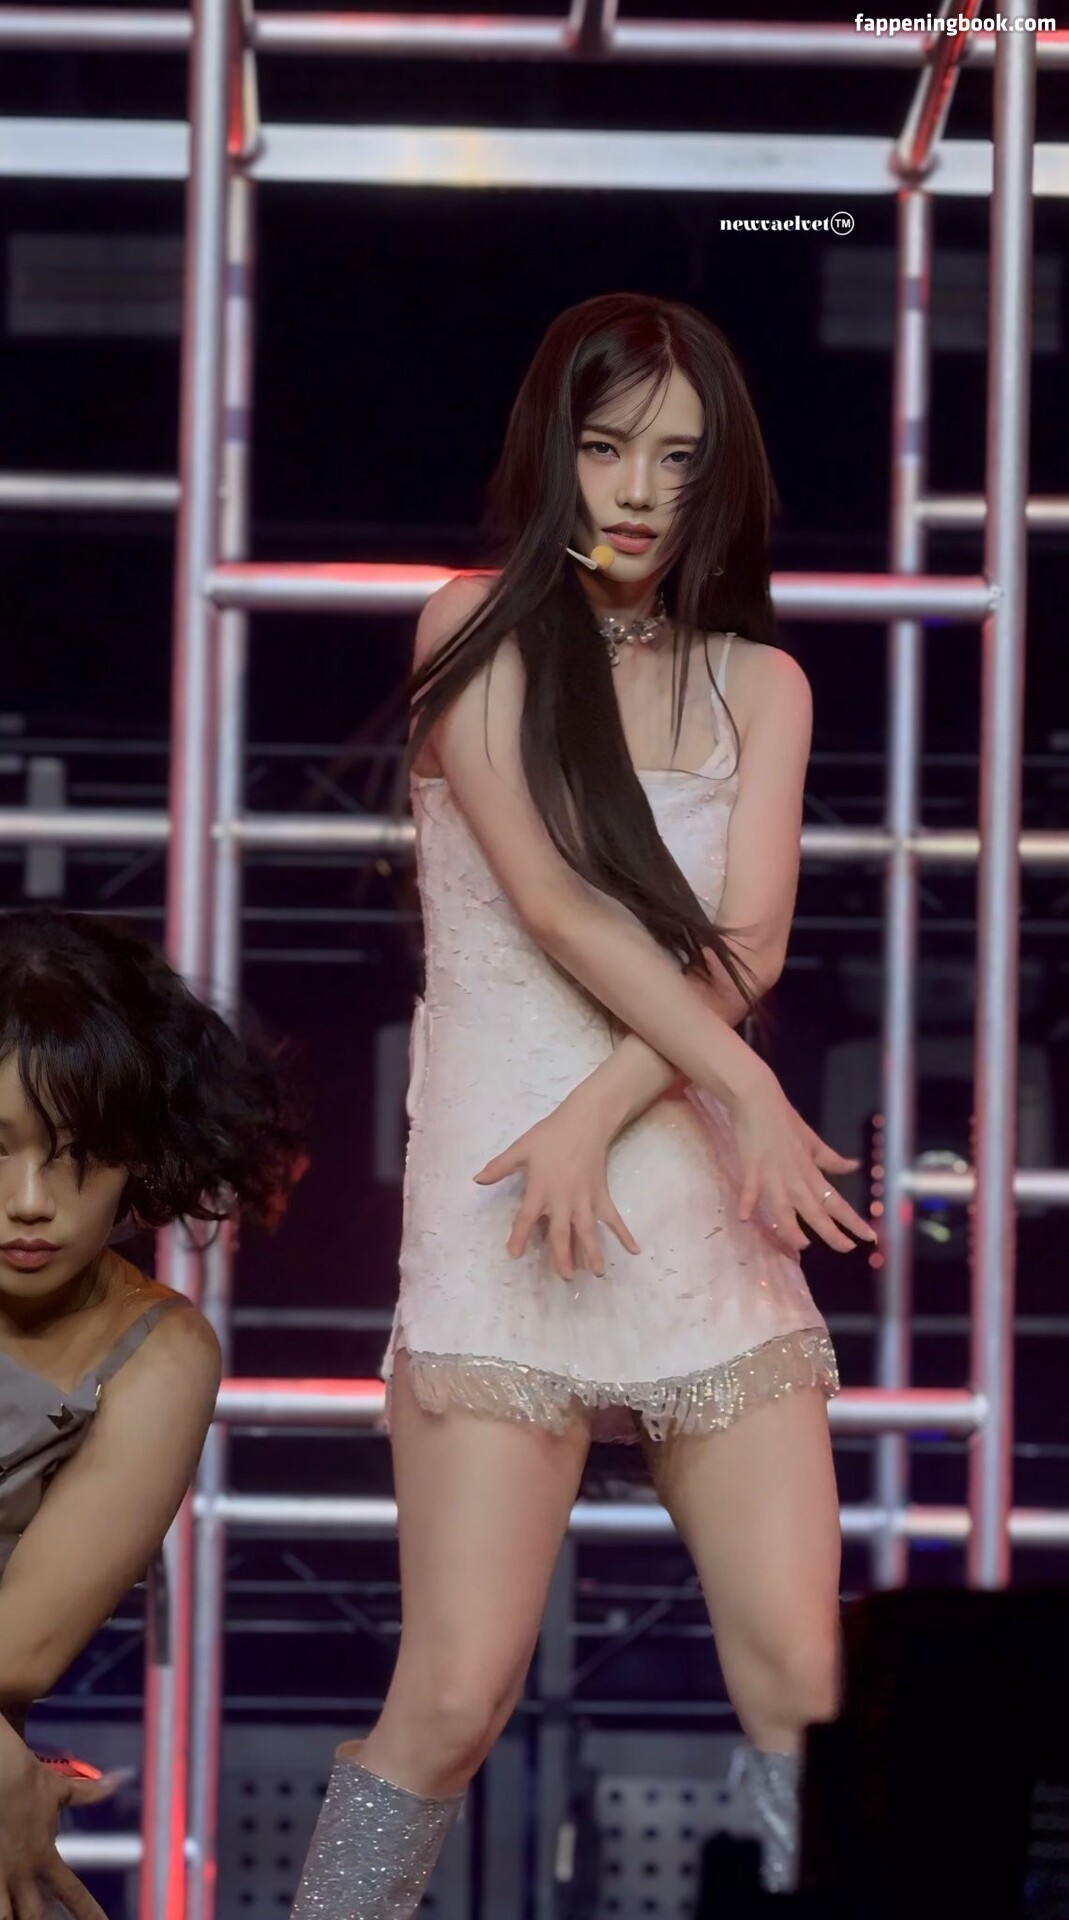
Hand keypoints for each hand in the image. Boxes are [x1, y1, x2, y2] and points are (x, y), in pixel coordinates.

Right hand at [0, 1733, 121, 1919]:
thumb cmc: (28, 1781)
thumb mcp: (62, 1789)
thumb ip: (90, 1794)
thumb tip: (117, 1780)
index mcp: (44, 1856)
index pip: (72, 1893)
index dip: (88, 1912)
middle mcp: (22, 1871)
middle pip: (34, 1916)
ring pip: (6, 1916)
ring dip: (13, 1916)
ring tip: (18, 1916)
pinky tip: (3, 1906)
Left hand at [473, 1097, 640, 1280]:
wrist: (584, 1121)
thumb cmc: (550, 1135)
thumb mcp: (520, 1149)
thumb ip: (499, 1167)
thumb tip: (476, 1180)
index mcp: (541, 1189)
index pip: (526, 1217)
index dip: (519, 1236)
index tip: (514, 1255)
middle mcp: (563, 1199)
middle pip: (562, 1232)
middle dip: (562, 1255)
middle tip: (564, 1276)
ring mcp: (585, 1199)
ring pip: (589, 1230)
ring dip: (593, 1252)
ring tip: (596, 1273)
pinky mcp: (601, 1195)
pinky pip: (613, 1218)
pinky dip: (624, 1233)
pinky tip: (633, 1250)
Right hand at [729, 1066, 876, 1254]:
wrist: (758, 1099)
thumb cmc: (784, 1120)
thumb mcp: (812, 1141)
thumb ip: (831, 1159)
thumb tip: (854, 1166)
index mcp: (811, 1173)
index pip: (837, 1202)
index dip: (854, 1221)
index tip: (870, 1236)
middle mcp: (796, 1179)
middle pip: (816, 1211)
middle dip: (832, 1233)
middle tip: (847, 1248)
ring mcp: (773, 1175)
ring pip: (784, 1209)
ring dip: (792, 1229)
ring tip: (801, 1245)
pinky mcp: (752, 1168)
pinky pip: (751, 1188)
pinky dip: (748, 1202)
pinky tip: (744, 1218)